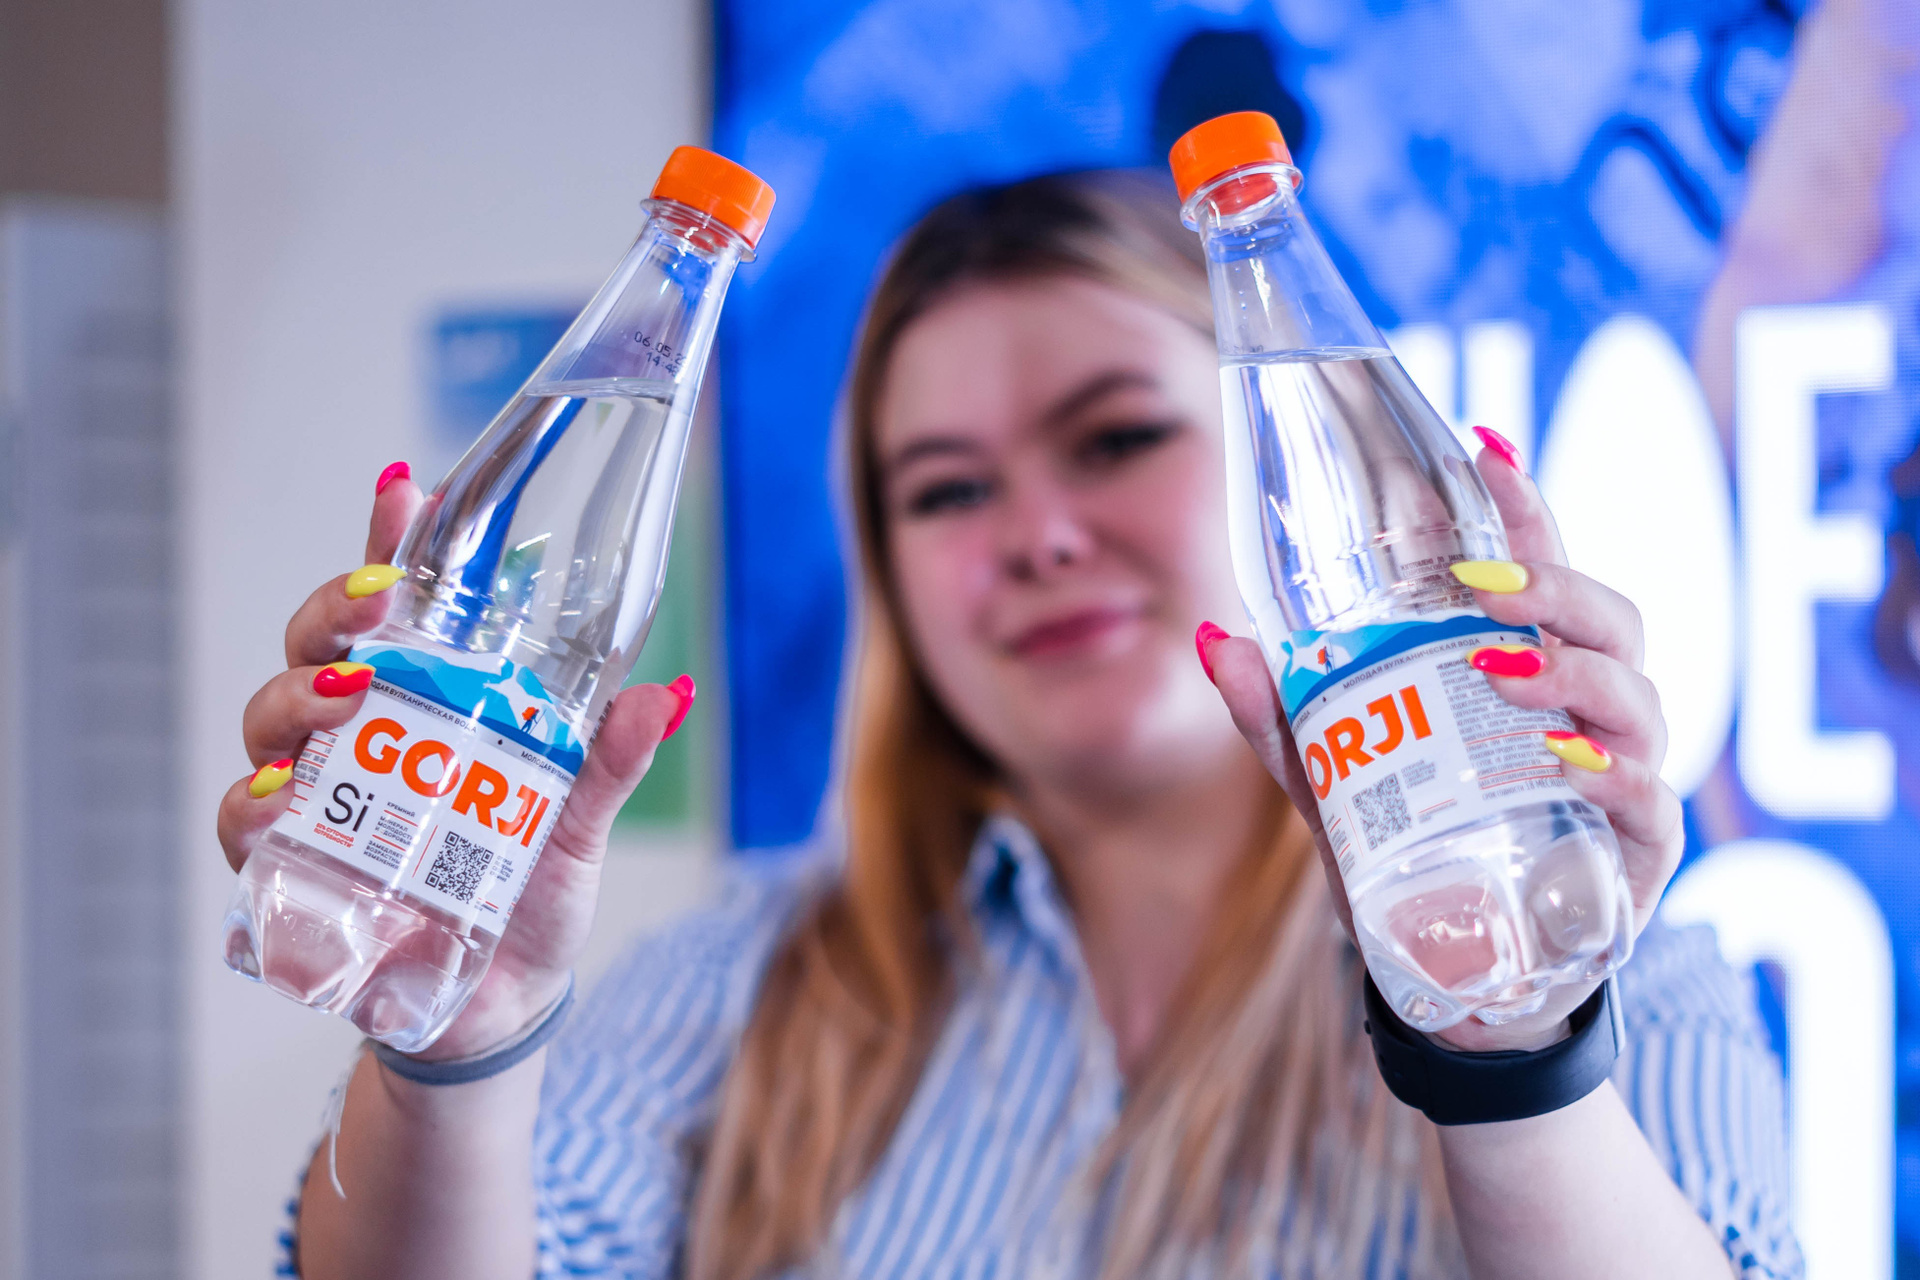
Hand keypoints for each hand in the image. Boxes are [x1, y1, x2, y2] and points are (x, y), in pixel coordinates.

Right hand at [215, 465, 692, 1058]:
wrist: (498, 1010)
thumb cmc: (530, 902)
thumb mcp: (579, 828)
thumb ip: (610, 764)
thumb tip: (666, 696)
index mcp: (430, 708)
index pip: (398, 611)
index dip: (391, 544)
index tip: (405, 490)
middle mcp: (363, 739)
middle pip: (317, 647)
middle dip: (331, 612)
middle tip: (371, 603)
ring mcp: (319, 799)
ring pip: (270, 717)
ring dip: (296, 695)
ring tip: (345, 691)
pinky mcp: (288, 869)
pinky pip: (243, 823)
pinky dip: (251, 803)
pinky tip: (280, 796)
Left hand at [1201, 433, 1683, 1051]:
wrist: (1453, 981)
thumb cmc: (1406, 856)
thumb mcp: (1332, 785)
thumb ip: (1282, 719)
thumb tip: (1219, 640)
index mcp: (1523, 673)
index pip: (1541, 571)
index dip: (1527, 509)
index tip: (1487, 449)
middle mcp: (1586, 712)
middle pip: (1609, 617)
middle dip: (1554, 586)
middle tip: (1484, 587)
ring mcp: (1623, 778)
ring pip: (1637, 695)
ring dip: (1573, 671)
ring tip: (1503, 668)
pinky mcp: (1637, 855)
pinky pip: (1651, 798)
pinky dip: (1617, 774)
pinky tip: (1570, 761)